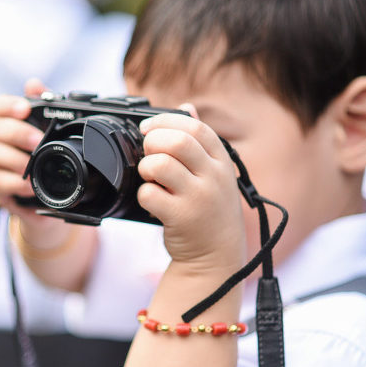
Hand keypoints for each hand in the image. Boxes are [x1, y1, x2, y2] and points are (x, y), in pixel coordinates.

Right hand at [0, 79, 69, 241]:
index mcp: (9, 124)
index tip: (24, 109)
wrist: (45, 197)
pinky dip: (16, 183)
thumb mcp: (50, 134)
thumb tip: (33, 84)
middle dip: (17, 133)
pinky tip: (29, 185)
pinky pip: (0, 183)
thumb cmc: (44, 159)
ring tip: (33, 165)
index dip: (8, 105)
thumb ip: (43, 107)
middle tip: (38, 141)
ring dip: (16, 159)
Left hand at [137, 106, 246, 274]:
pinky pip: (150, 194)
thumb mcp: (214, 174)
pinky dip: (143, 195)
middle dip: (152, 142)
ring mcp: (199, 198)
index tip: (148, 128)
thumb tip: (187, 108)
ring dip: (146, 168)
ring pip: (160, 165)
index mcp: (221, 162)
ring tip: (150, 178)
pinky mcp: (182, 218)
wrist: (216, 258)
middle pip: (176, 142)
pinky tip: (152, 201)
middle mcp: (214, 178)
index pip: (195, 128)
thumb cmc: (210, 212)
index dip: (166, 122)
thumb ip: (201, 142)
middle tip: (148, 154)